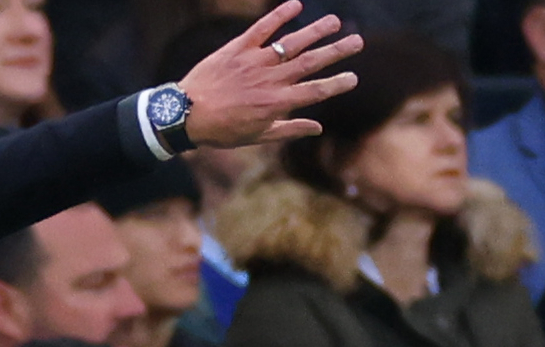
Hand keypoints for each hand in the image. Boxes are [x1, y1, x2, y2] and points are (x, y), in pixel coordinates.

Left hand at [179, 0, 362, 145]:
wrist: (186, 115)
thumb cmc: (222, 130)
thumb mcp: (257, 136)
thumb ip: (289, 129)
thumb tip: (317, 128)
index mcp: (277, 103)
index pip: (316, 91)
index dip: (337, 84)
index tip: (354, 77)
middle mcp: (271, 80)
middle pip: (311, 62)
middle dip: (337, 51)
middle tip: (358, 41)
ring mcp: (255, 61)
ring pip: (292, 42)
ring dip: (316, 30)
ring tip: (335, 21)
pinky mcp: (238, 48)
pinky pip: (262, 28)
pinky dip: (279, 15)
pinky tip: (296, 5)